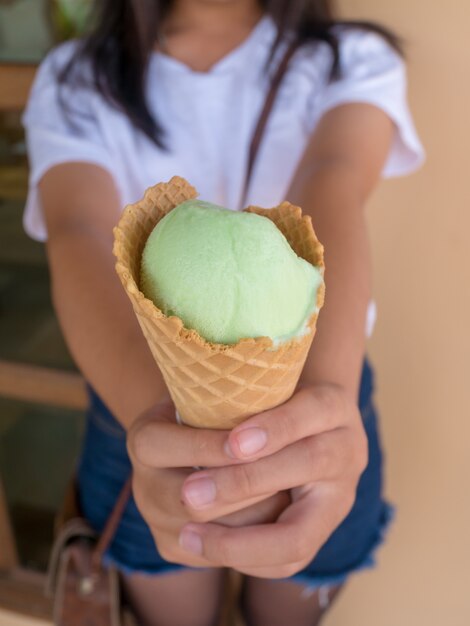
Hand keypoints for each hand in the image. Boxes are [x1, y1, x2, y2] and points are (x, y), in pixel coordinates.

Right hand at [127, 399, 289, 568]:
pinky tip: (282, 512)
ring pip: (209, 532)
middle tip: (287, 472)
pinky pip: (218, 554)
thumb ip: (224, 392)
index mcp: (144, 440)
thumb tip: (248, 380)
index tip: (247, 440)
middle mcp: (142, 486)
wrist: (207, 446)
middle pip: (188, 500)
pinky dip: (253, 534)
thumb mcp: (215, 392)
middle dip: (240, 487)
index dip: (207, 446)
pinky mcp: (177, 548)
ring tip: (292, 491)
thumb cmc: (221, 407)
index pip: (165, 446)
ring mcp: (157, 522)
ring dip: (253, 513)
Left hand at [177, 383, 367, 577]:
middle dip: (245, 483)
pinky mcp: (323, 532)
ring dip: (239, 539)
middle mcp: (347, 451)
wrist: (310, 431)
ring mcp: (340, 497)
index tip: (231, 443)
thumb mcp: (263, 389)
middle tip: (190, 493)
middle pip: (309, 466)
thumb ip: (242, 398)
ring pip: (300, 534)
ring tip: (188, 535)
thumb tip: (194, 414)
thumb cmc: (273, 403)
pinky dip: (245, 558)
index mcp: (333, 406)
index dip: (276, 430)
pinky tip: (205, 549)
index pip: (313, 412)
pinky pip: (288, 561)